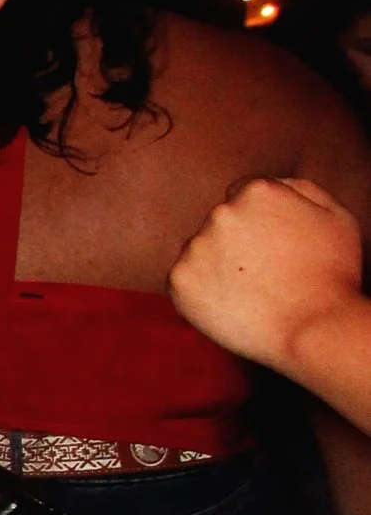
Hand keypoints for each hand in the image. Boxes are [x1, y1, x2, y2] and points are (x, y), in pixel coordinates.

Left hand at [169, 172, 364, 377]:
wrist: (314, 329)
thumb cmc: (332, 276)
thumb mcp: (335, 216)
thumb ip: (300, 190)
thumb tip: (273, 184)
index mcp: (257, 191)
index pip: (243, 198)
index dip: (258, 225)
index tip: (271, 250)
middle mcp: (221, 212)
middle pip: (220, 224)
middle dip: (236, 245)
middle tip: (266, 276)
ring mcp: (197, 246)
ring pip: (201, 253)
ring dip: (217, 268)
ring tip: (251, 294)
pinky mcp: (179, 280)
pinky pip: (184, 284)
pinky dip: (201, 295)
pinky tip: (231, 307)